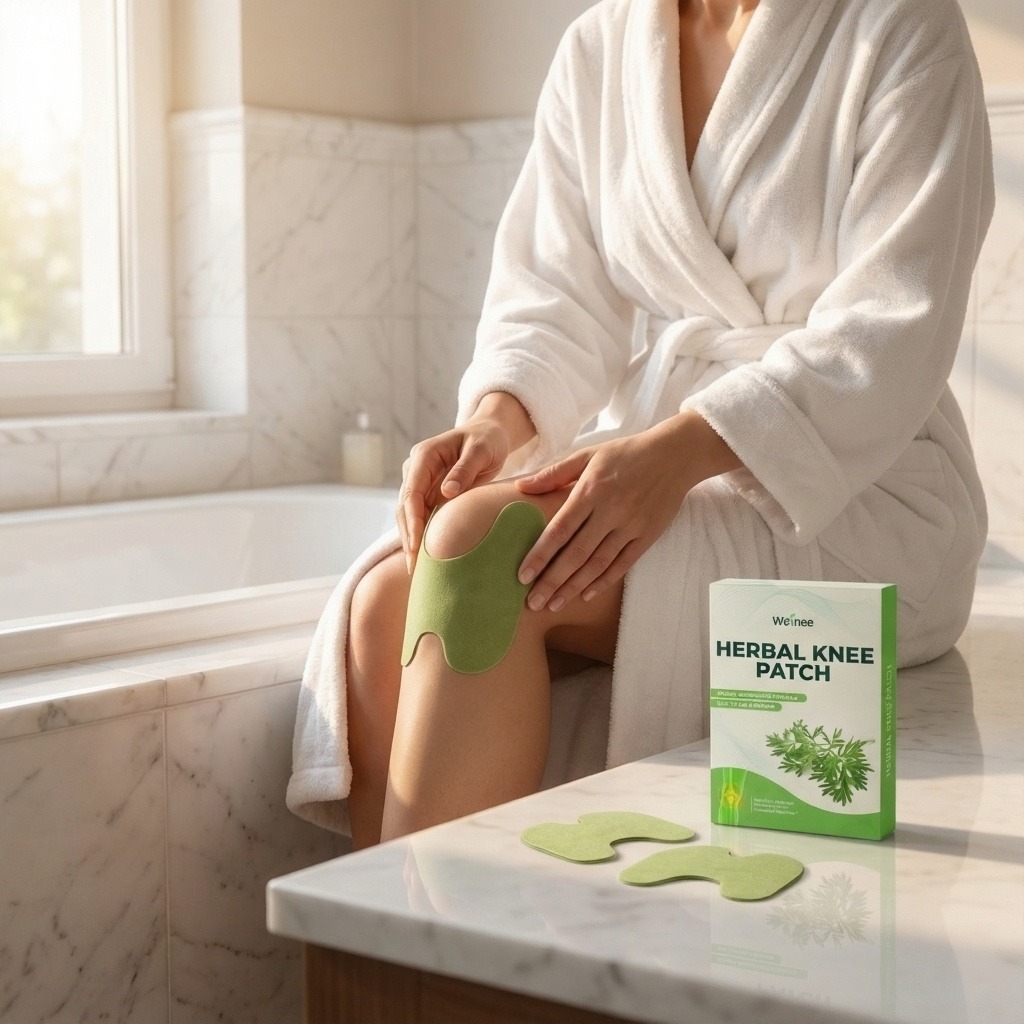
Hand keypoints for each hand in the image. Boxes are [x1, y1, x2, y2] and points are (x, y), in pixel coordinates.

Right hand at [397, 421, 508, 573]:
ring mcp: (420, 481)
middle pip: (405, 507)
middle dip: (408, 536)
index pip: (412, 492)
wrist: (489, 433)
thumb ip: (464, 470)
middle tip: (413, 566)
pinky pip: (421, 515)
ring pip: (409, 514)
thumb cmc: (487, 439)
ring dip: (411, 539)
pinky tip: (424, 556)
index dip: (412, 520)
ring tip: (415, 568)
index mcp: (424, 456)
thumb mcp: (480, 450)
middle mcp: (416, 469)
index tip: (416, 544)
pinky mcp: (429, 492)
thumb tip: (447, 492)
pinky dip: (420, 534)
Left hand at [514, 410, 741, 610]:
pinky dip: (604, 581)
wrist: (675, 455)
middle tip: (532, 603)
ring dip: (574, 587)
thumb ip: (554, 473)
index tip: (522, 575)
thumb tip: (520, 487)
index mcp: (591, 490)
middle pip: (576, 554)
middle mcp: (610, 511)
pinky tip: (585, 595)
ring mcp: (631, 526)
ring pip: (598, 564)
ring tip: (553, 605)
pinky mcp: (647, 535)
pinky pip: (623, 564)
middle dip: (552, 581)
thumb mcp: (588, 455)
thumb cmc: (626, 453)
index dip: (540, 555)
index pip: (560, 529)